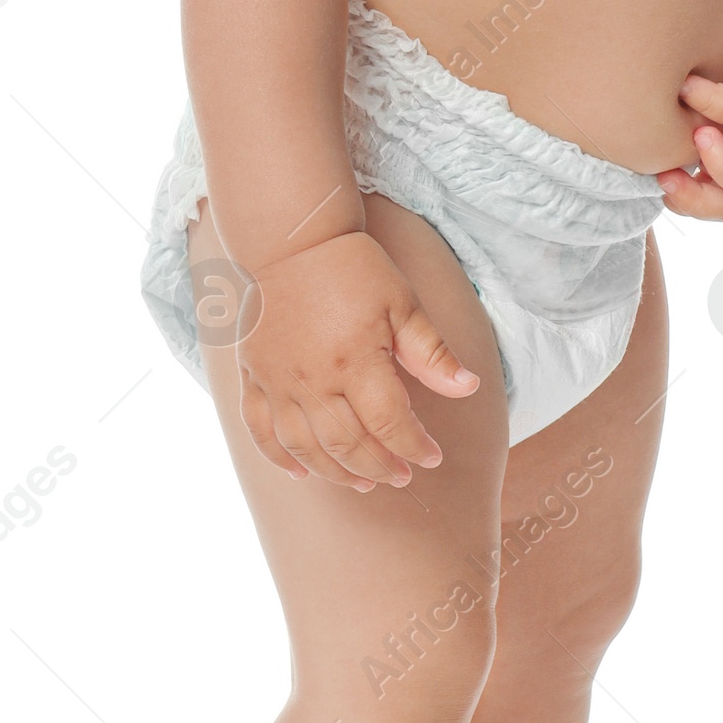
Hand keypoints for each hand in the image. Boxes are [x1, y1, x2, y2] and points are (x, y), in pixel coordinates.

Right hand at [239, 229, 479, 491]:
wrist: (290, 240)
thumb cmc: (352, 268)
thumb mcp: (402, 303)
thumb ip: (432, 352)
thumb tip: (468, 388)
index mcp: (355, 360)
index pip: (389, 423)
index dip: (414, 446)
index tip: (432, 457)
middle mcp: (313, 379)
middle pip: (348, 444)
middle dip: (379, 467)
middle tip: (401, 477)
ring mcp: (278, 381)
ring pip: (305, 447)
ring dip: (335, 473)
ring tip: (363, 483)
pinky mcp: (253, 376)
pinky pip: (260, 430)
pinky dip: (279, 458)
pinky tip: (301, 474)